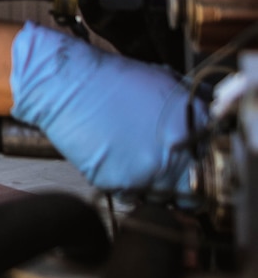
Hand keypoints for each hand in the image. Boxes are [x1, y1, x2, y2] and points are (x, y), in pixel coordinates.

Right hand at [10, 23, 200, 198]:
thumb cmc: (111, 78)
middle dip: (179, 185)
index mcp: (192, 125)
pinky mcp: (118, 183)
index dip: (198, 166)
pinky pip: (130, 197)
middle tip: (163, 173)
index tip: (188, 165)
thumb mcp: (164, 81)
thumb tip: (203, 128)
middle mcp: (176, 152)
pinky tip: (114, 162)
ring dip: (151, 187)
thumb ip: (191, 109)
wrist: (66, 84)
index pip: (210, 165)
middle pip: (191, 192)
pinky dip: (124, 186)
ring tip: (134, 163)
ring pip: (160, 199)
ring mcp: (147, 171)